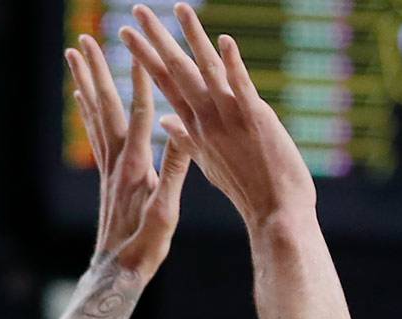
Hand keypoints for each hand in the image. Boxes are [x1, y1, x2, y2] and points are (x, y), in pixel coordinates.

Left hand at [67, 32, 191, 275]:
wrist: (118, 270)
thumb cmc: (145, 246)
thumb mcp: (167, 212)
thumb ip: (174, 173)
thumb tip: (183, 137)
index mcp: (136, 166)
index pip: (141, 113)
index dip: (141, 80)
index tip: (138, 50)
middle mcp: (117, 160)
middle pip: (106, 105)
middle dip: (96, 70)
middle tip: (85, 38)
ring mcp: (108, 166)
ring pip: (95, 113)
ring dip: (86, 80)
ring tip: (75, 52)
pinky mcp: (106, 174)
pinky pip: (95, 132)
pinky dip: (88, 109)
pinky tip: (83, 95)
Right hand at [121, 4, 314, 232]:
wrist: (276, 215)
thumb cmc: (247, 190)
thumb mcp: (209, 164)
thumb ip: (185, 138)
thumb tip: (164, 121)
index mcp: (195, 128)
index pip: (164, 85)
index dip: (145, 57)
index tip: (125, 35)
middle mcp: (207, 119)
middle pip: (176, 71)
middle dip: (156, 38)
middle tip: (135, 9)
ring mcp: (230, 118)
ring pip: (206, 69)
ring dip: (193, 36)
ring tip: (179, 7)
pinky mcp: (256, 119)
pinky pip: (242, 85)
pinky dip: (233, 63)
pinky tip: (224, 40)